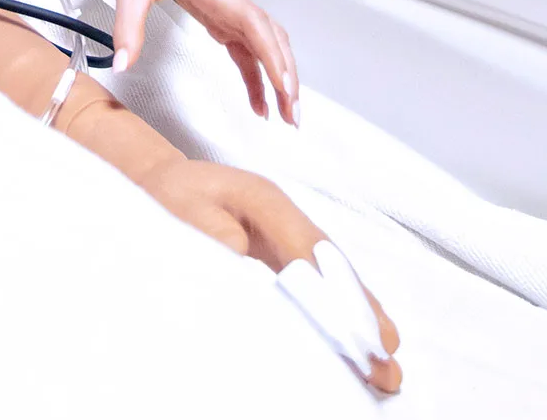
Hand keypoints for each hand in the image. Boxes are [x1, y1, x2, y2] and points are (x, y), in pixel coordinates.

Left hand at [112, 0, 298, 125]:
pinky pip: (249, 47)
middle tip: (292, 116)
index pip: (254, 25)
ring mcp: (231, 8)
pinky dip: (258, 73)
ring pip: (267, 45)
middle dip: (286, 78)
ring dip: (279, 77)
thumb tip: (123, 63)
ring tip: (285, 115)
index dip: (272, 57)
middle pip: (272, 40)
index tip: (284, 87)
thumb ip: (128, 26)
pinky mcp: (224, 15)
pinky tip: (259, 98)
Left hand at [139, 159, 401, 393]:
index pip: (310, 250)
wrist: (159, 181)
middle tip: (386, 359)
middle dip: (360, 313)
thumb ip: (216, 237)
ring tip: (386, 365)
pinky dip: (341, 314)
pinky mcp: (284, 254)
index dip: (334, 292)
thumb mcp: (184, 210)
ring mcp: (289, 235)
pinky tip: (358, 346)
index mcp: (266, 200)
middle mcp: (287, 218)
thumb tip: (246, 266)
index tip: (354, 329)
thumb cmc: (169, 198)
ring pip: (334, 278)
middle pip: (334, 266)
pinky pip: (320, 284)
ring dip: (359, 319)